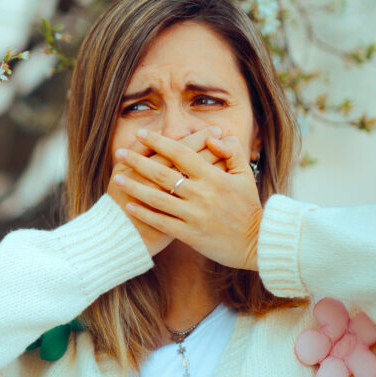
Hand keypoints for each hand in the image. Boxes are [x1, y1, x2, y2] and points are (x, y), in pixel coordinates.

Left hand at [112, 130, 261, 269]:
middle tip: (119, 153)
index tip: (142, 132)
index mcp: (213, 177)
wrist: (258, 244)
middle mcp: (201, 194)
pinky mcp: (190, 234)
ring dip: (135, 187)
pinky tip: (130, 205)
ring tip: (117, 178)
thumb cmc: (249, 207)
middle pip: (163, 173)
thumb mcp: (245, 176)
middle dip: (138, 161)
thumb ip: (232, 152)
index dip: (159, 141)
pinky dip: (145, 213)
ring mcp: (194, 215)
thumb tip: (214, 136)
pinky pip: (162, 222)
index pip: (181, 153)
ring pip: (158, 198)